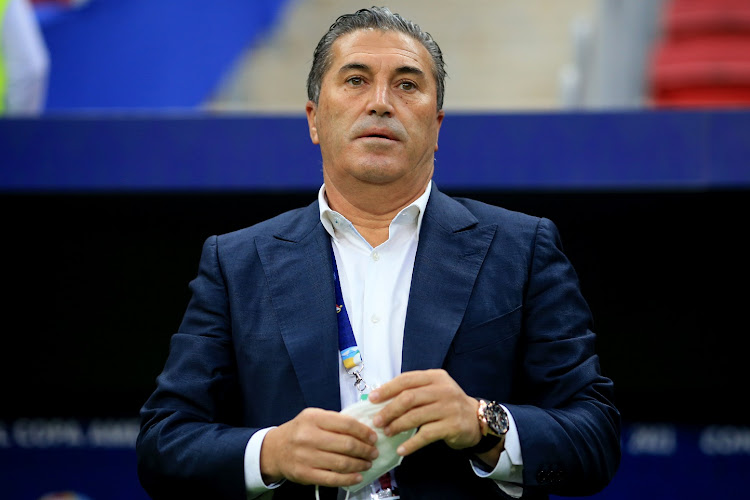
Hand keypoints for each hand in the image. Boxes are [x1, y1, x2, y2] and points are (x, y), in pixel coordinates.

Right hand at [259, 407, 378, 486]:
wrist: (275, 449)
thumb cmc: (299, 432)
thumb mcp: (313, 417)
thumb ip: (335, 421)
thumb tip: (364, 429)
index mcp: (313, 418)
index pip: (346, 424)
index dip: (364, 432)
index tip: (373, 437)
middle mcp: (308, 436)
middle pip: (346, 444)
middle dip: (365, 450)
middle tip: (373, 452)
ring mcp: (306, 457)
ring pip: (341, 463)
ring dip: (360, 464)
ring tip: (367, 463)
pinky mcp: (305, 474)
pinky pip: (332, 479)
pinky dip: (349, 478)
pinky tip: (358, 476)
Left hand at [368, 369, 482, 455]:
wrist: (476, 420)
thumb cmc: (447, 404)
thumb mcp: (434, 390)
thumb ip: (413, 391)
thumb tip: (381, 399)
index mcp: (435, 377)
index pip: (406, 380)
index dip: (387, 389)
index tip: (372, 399)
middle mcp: (443, 389)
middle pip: (409, 398)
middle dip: (389, 410)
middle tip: (377, 421)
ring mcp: (449, 407)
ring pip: (416, 416)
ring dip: (397, 426)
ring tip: (387, 432)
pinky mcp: (453, 426)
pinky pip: (426, 435)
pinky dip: (411, 444)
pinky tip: (401, 449)